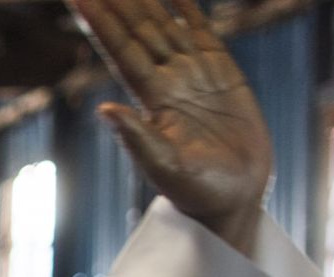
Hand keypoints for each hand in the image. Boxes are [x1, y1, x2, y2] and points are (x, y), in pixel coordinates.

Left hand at [67, 0, 271, 251]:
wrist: (234, 199)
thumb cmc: (196, 193)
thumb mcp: (164, 168)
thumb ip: (136, 138)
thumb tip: (104, 110)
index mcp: (150, 99)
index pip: (119, 50)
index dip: (99, 22)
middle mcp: (168, 81)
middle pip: (138, 30)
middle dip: (120, 2)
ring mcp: (195, 75)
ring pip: (165, 27)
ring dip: (147, 2)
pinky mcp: (224, 75)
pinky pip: (203, 34)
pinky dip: (189, 12)